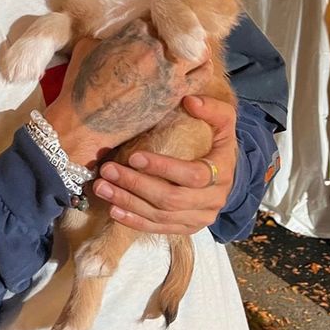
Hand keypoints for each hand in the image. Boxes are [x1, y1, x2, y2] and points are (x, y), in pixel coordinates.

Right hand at [45, 20, 211, 167]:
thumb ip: (105, 36)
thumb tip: (111, 35)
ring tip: (191, 48)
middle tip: (174, 37)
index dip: (154, 24)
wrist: (85, 123)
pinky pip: (202, 74)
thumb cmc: (80, 86)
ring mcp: (168, 70)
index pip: (155, 18)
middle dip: (175, 33)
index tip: (154, 29)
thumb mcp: (85, 49)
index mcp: (135, 32)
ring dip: (193, 46)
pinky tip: (200, 65)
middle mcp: (155, 48)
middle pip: (177, 31)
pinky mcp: (176, 92)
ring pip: (196, 48)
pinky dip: (203, 66)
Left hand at [91, 94, 237, 234]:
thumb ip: (212, 109)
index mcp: (222, 173)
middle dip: (135, 185)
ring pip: (160, 216)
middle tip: (108, 171)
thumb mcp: (223, 122)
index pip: (193, 175)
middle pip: (171, 199)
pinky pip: (158, 228)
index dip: (163, 167)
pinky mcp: (186, 228)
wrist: (226, 173)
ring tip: (102, 188)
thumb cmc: (218, 143)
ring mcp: (199, 218)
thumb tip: (189, 101)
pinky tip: (114, 209)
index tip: (133, 156)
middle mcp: (213, 201)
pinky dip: (134, 221)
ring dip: (128, 202)